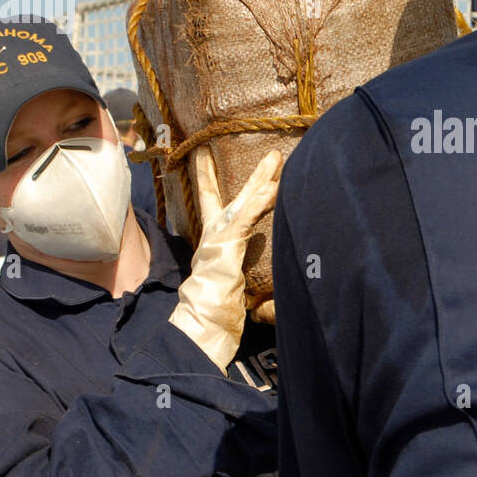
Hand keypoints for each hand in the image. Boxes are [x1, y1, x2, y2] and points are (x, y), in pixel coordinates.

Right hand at [169, 146, 282, 371]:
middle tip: (241, 149)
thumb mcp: (237, 296)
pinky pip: (247, 217)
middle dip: (239, 172)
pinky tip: (275, 187)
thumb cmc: (216, 317)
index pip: (212, 208)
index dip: (210, 183)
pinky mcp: (226, 245)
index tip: (206, 160)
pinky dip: (261, 201)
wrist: (199, 327)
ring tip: (277, 157)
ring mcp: (218, 240)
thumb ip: (254, 292)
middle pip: (228, 196)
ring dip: (261, 178)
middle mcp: (212, 238)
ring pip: (243, 201)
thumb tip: (269, 301)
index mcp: (213, 247)